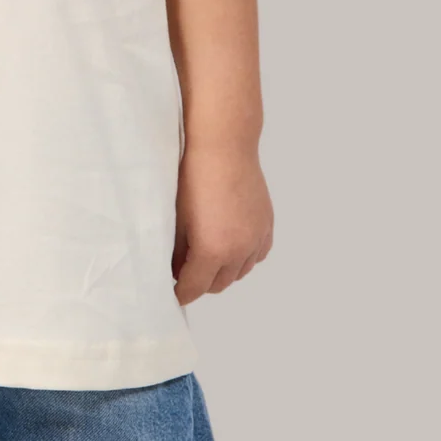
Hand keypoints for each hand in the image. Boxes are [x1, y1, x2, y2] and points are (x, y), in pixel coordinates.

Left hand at [172, 141, 273, 305]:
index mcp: (213, 251)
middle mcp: (239, 250)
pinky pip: (257, 255)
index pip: (195, 288)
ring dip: (223, 271)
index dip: (181, 293)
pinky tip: (231, 245)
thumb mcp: (177, 217)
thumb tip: (177, 269)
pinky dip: (244, 257)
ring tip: (207, 257)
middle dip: (201, 283)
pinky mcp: (267, 225)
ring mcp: (257, 238)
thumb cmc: (193, 176)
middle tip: (186, 272)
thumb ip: (178, 251)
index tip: (173, 293)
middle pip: (219, 284)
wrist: (223, 146)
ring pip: (240, 272)